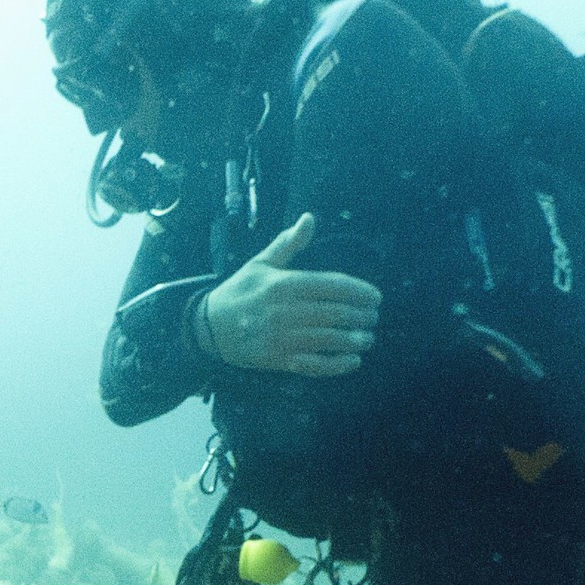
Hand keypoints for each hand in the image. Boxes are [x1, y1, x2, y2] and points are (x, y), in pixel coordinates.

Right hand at [194, 213, 381, 376]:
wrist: (209, 327)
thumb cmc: (240, 292)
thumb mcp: (261, 263)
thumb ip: (288, 243)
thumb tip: (309, 219)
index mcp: (284, 284)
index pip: (331, 285)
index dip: (359, 291)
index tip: (376, 297)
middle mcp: (284, 311)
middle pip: (335, 314)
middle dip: (361, 317)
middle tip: (373, 317)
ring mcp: (281, 337)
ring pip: (328, 340)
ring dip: (354, 340)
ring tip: (368, 338)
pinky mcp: (277, 359)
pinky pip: (313, 364)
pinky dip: (336, 365)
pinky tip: (353, 361)